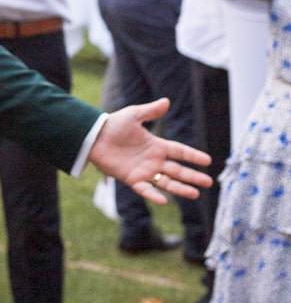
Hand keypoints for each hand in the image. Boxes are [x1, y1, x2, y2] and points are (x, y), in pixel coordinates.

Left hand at [87, 100, 211, 204]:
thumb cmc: (113, 125)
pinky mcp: (131, 179)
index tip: (207, 161)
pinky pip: (145, 189)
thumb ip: (150, 111)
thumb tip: (166, 101)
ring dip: (181, 188)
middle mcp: (153, 160)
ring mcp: (143, 171)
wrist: (94, 137)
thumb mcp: (134, 115)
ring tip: (196, 194)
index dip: (193, 156)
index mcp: (156, 145)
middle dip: (193, 176)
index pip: (179, 152)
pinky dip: (154, 195)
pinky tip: (164, 201)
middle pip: (178, 170)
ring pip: (167, 182)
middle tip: (209, 182)